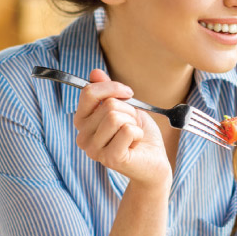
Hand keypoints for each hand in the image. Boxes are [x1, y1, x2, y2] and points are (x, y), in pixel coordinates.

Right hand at [74, 69, 171, 186]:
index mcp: (82, 122)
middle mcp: (82, 137)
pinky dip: (138, 133)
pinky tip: (136, 144)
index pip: (88, 92)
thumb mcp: (125, 107)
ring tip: (133, 135)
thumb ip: (108, 92)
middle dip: (128, 111)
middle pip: (107, 105)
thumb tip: (94, 72)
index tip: (128, 93)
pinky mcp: (110, 158)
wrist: (154, 163)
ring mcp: (94, 150)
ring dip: (133, 122)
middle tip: (132, 125)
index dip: (112, 87)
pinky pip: (127, 130)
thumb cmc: (139, 135)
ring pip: (115, 116)